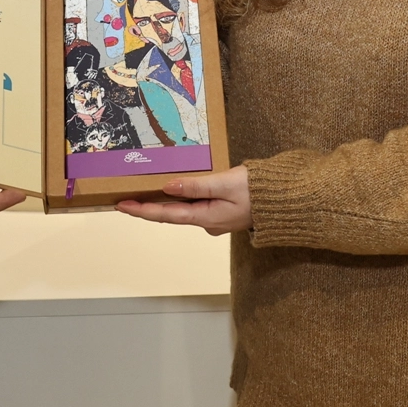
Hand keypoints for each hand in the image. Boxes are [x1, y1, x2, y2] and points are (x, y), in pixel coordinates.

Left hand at [117, 165, 251, 235]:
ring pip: (184, 211)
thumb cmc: (259, 190)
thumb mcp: (226, 183)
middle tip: (126, 198)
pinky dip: (181, 200)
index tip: (121, 206)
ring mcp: (216, 220)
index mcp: (206, 217)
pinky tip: (174, 191)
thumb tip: (167, 187)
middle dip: (148, 207)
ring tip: (144, 193)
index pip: (166, 215)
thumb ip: (196, 186)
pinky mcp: (223, 213)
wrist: (287, 201)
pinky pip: (196, 207)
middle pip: (171, 215)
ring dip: (164, 203)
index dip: (142, 211)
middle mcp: (207, 222)